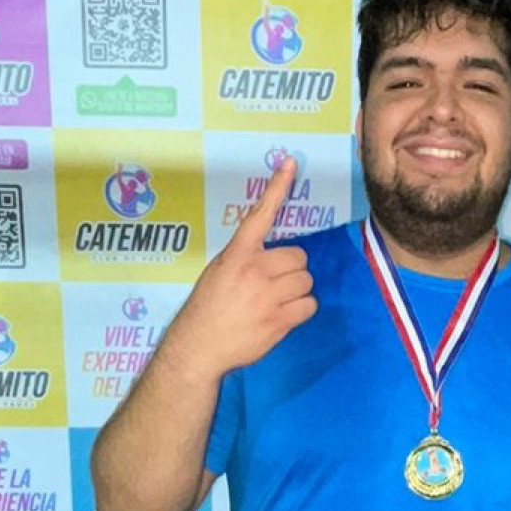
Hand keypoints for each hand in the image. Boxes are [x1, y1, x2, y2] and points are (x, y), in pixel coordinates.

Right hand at [166, 159, 316, 374]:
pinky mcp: (280, 320)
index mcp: (237, 254)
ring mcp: (269, 296)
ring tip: (276, 300)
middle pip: (298, 257)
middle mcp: (255, 270)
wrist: (200, 346)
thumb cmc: (207, 307)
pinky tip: (284, 314)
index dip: (277, 187)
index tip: (291, 163)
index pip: (260, 215)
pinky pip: (309, 305)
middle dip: (291, 269)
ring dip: (297, 289)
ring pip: (306, 281)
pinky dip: (302, 309)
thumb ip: (244, 258)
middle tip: (274, 283)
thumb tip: (270, 253)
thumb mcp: (218, 271)